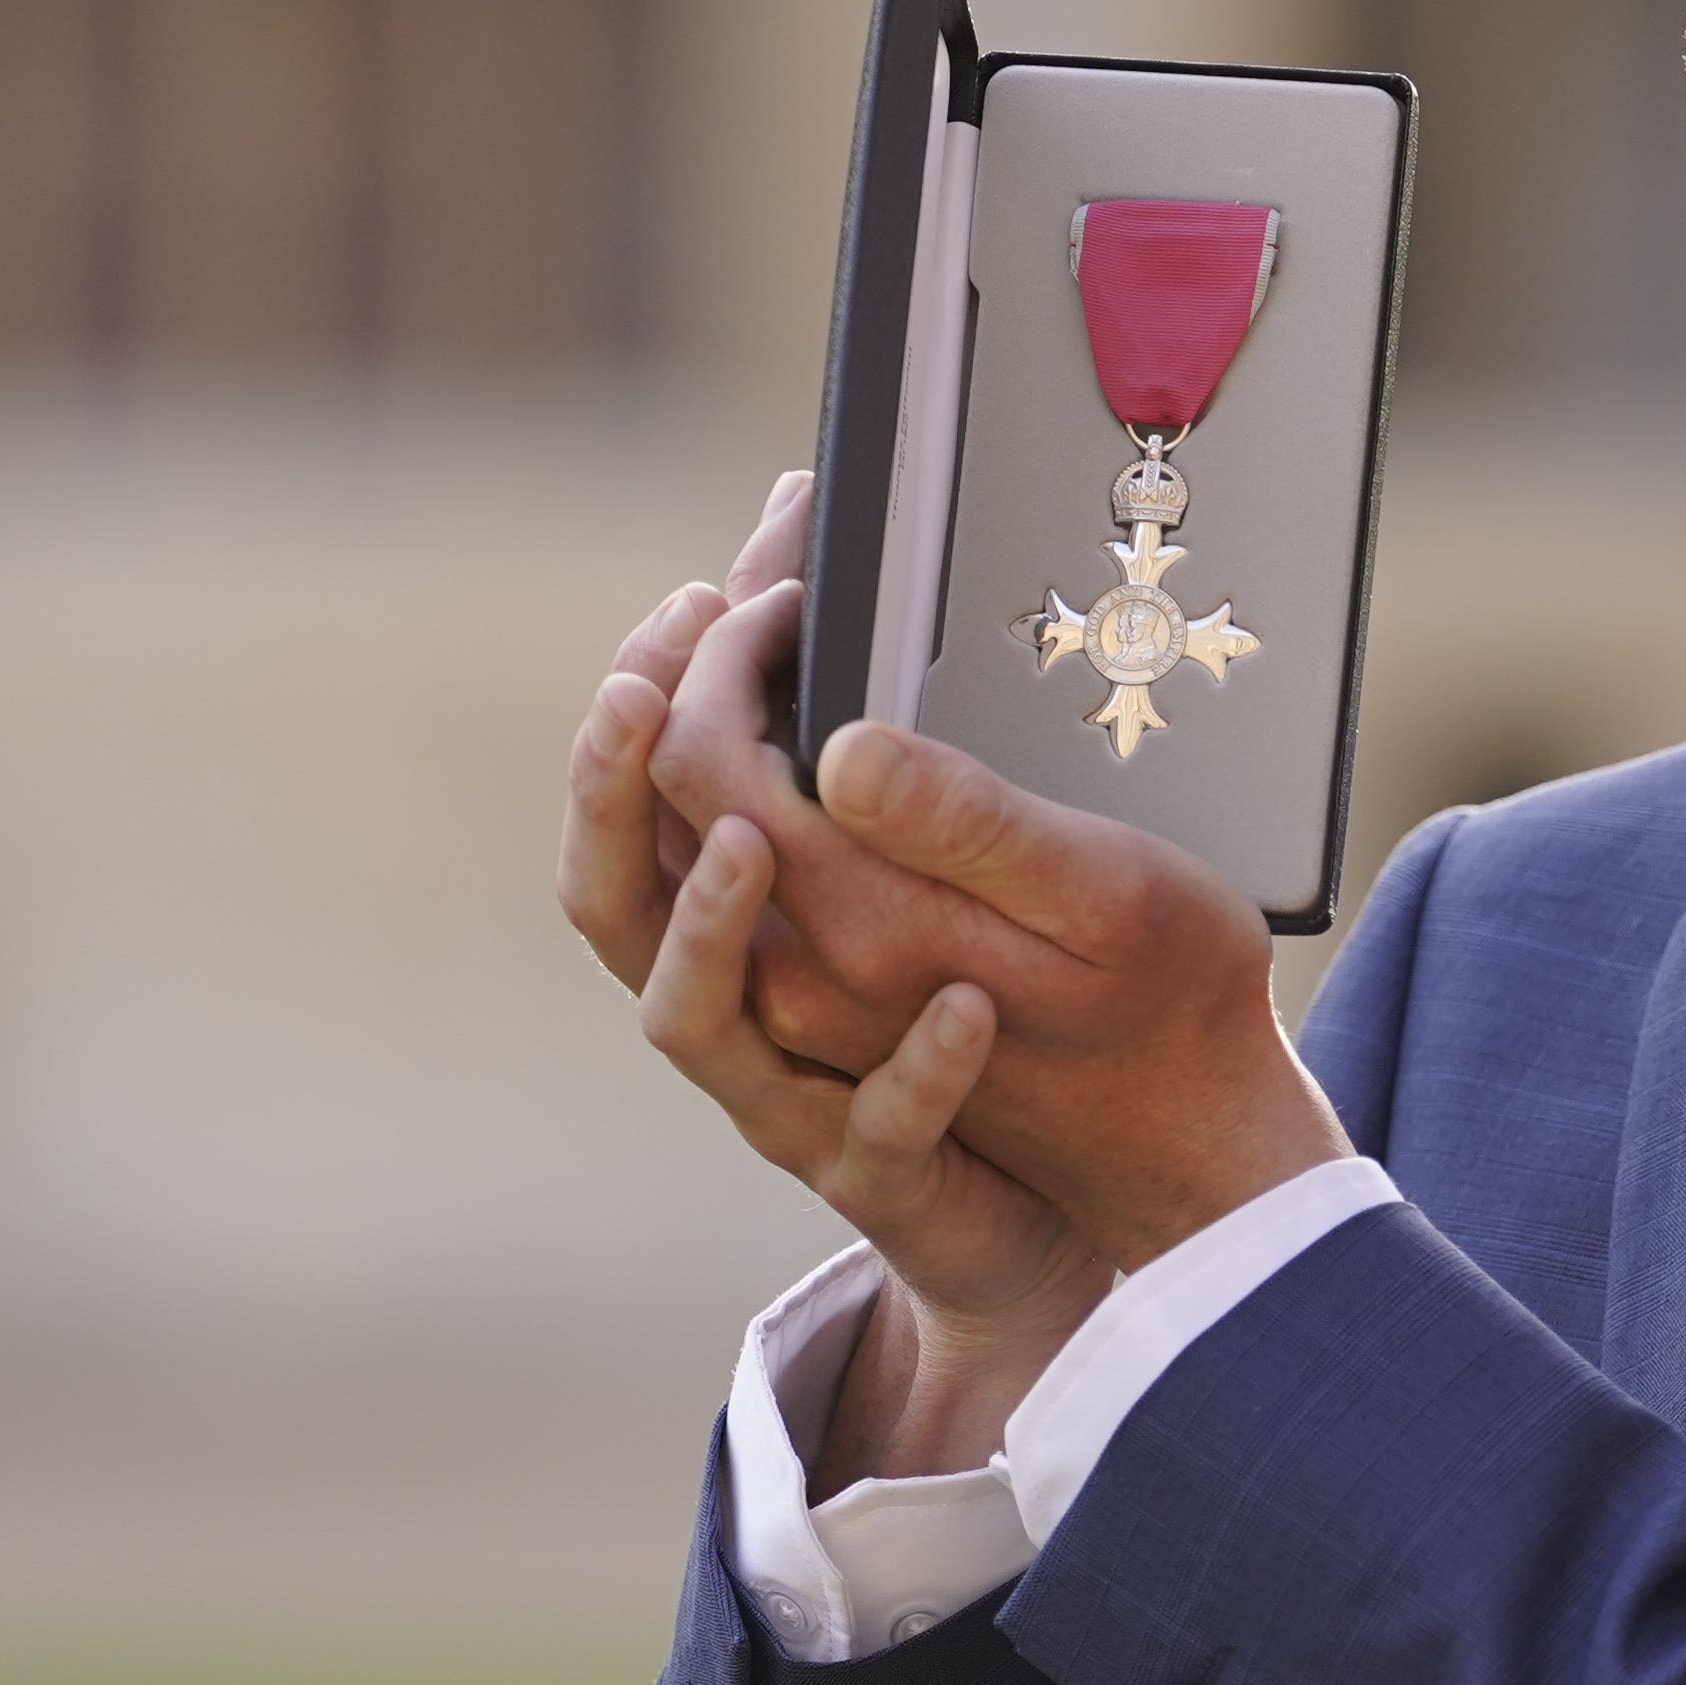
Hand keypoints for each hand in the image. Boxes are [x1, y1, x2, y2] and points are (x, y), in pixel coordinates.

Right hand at [568, 486, 1350, 1483]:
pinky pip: (879, 1131)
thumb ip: (850, 683)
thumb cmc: (981, 974)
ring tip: (756, 836)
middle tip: (642, 703)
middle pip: (614, 906)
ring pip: (699, 1022)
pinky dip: (913, 1068)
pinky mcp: (886, 1178)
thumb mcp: (922, 825)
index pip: (631, 806)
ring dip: (714, 925)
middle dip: (611, 801)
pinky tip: (966, 999)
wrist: (1074, 1182)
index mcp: (727, 911)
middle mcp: (733, 1002)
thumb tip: (802, 502)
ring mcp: (796, 1099)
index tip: (678, 612)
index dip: (632, 715)